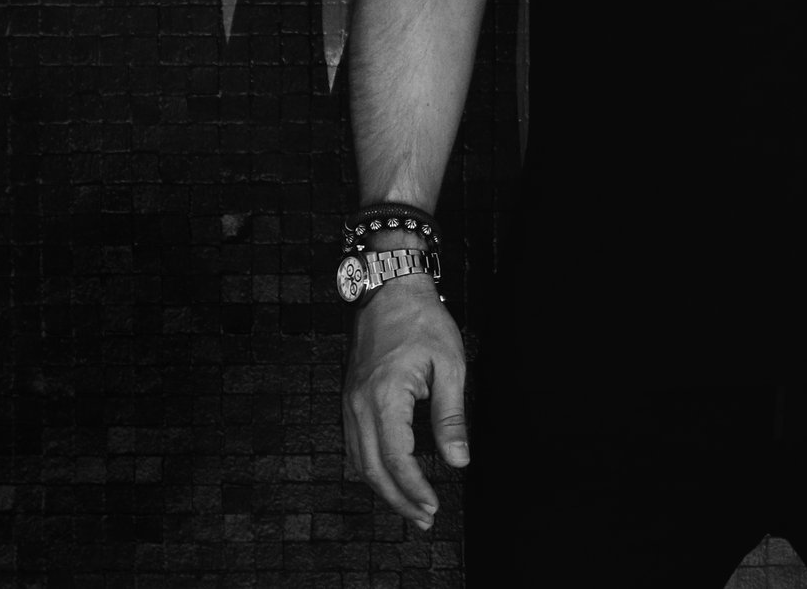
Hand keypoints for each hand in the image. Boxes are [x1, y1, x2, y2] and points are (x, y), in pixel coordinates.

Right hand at [342, 280, 469, 528]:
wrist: (388, 287)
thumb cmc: (422, 321)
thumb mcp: (449, 364)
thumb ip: (450, 415)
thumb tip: (458, 460)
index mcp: (385, 397)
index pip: (396, 459)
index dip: (414, 489)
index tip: (432, 507)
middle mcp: (359, 405)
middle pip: (372, 469)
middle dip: (398, 499)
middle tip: (423, 519)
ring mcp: (349, 402)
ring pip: (360, 460)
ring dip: (383, 488)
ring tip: (409, 507)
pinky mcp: (349, 398)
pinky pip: (355, 444)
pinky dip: (371, 467)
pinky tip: (389, 476)